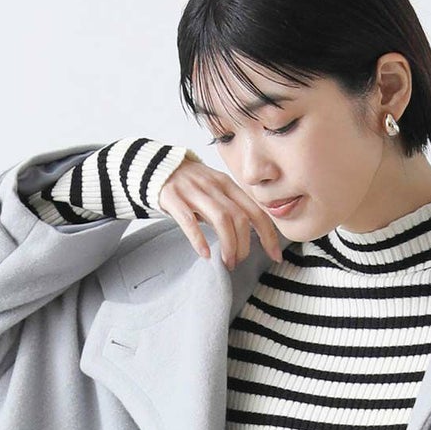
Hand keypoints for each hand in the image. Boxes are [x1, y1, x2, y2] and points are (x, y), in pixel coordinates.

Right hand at [157, 154, 283, 268]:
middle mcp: (214, 186)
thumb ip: (231, 208)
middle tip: (238, 261)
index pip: (256, 211)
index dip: (269, 235)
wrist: (155, 167)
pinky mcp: (173, 197)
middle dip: (244, 245)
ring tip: (227, 262)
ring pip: (221, 219)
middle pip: (240, 218)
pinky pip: (189, 221)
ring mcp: (194, 190)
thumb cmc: (190, 186)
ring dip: (228, 245)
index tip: (275, 255)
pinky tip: (205, 254)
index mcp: (228, 185)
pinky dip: (199, 239)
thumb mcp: (215, 191)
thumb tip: (250, 236)